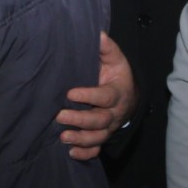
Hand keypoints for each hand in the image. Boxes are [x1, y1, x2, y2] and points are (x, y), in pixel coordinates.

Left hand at [57, 32, 136, 160]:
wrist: (128, 95)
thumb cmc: (116, 75)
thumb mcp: (114, 60)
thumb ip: (106, 49)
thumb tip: (98, 34)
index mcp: (117, 93)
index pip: (104, 97)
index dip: (89, 96)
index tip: (70, 93)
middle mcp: (113, 113)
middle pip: (99, 120)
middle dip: (80, 120)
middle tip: (59, 116)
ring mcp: (108, 127)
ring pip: (97, 137)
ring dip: (81, 139)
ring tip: (63, 137)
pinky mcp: (102, 136)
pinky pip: (96, 149)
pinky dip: (85, 153)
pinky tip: (71, 153)